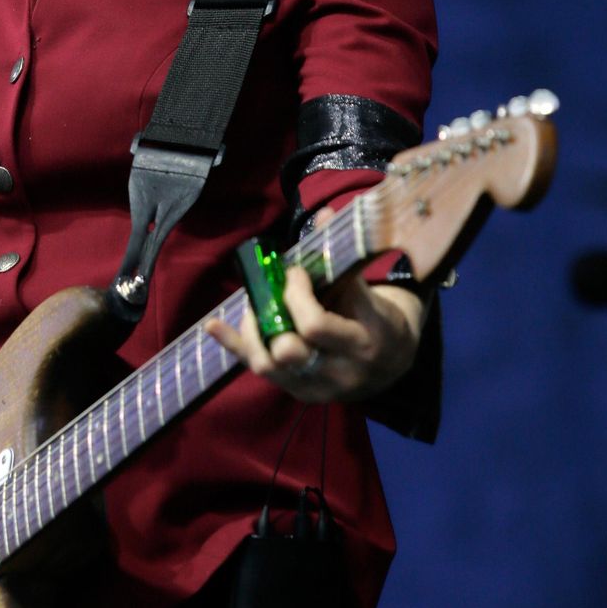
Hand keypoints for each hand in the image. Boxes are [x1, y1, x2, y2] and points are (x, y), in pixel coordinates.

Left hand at [206, 221, 424, 402]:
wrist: (393, 362)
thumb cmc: (376, 316)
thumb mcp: (367, 289)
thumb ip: (341, 256)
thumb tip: (322, 214)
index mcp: (362, 344)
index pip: (314, 325)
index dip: (296, 295)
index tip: (294, 273)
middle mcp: (339, 372)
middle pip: (288, 352)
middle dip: (273, 315)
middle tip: (273, 291)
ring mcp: (317, 388)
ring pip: (268, 366)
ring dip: (252, 331)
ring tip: (253, 305)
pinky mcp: (299, 393)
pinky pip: (260, 372)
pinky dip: (234, 346)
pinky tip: (213, 326)